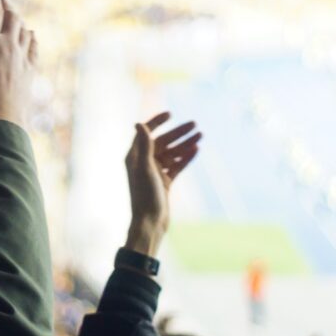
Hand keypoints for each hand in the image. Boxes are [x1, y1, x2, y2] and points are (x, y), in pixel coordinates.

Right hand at [0, 0, 36, 124]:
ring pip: (24, 30)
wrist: (0, 118)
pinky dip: (31, 37)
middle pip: (12, 16)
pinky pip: (33, 47)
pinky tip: (30, 34)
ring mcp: (21, 57)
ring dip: (19, 19)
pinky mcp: (30, 70)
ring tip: (15, 15)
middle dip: (7, 4)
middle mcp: (8, 44)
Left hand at [124, 112, 200, 256]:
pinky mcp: (165, 182)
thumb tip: (139, 123)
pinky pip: (176, 166)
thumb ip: (144, 145)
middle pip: (163, 142)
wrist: (150, 221)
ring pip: (172, 153)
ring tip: (200, 135)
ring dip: (185, 144)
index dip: (157, 122)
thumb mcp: (145, 167)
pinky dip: (186, 158)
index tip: (171, 114)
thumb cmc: (145, 195)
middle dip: (178, 133)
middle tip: (195, 125)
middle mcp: (143, 162)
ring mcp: (155, 172)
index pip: (146, 133)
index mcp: (134, 157)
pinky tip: (197, 150)